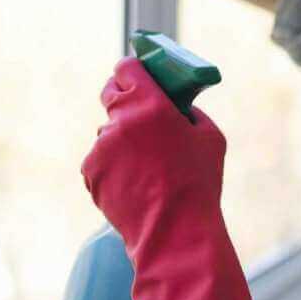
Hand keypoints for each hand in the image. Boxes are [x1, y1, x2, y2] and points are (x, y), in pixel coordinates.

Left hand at [82, 57, 226, 254]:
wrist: (174, 231)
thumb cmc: (198, 184)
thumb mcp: (210, 137)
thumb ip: (190, 111)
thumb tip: (178, 106)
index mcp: (150, 104)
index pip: (127, 68)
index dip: (132, 70)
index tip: (137, 75)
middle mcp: (120, 120)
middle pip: (111, 94)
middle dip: (123, 99)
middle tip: (139, 113)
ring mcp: (101, 146)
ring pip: (107, 132)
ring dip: (120, 139)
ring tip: (146, 165)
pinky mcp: (90, 170)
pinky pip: (100, 159)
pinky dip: (113, 166)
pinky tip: (135, 183)